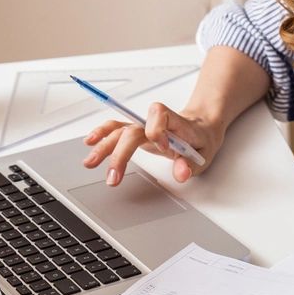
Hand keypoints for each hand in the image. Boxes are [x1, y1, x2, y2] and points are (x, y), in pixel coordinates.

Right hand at [81, 102, 224, 186]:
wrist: (200, 128)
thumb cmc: (200, 140)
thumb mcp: (203, 155)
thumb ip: (191, 164)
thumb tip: (181, 172)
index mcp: (174, 123)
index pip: (160, 117)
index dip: (158, 131)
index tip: (164, 147)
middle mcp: (155, 122)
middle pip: (132, 131)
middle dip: (120, 153)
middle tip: (113, 177)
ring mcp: (144, 127)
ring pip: (120, 130)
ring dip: (104, 146)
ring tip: (90, 162)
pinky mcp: (136, 132)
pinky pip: (116, 129)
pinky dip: (102, 134)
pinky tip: (90, 141)